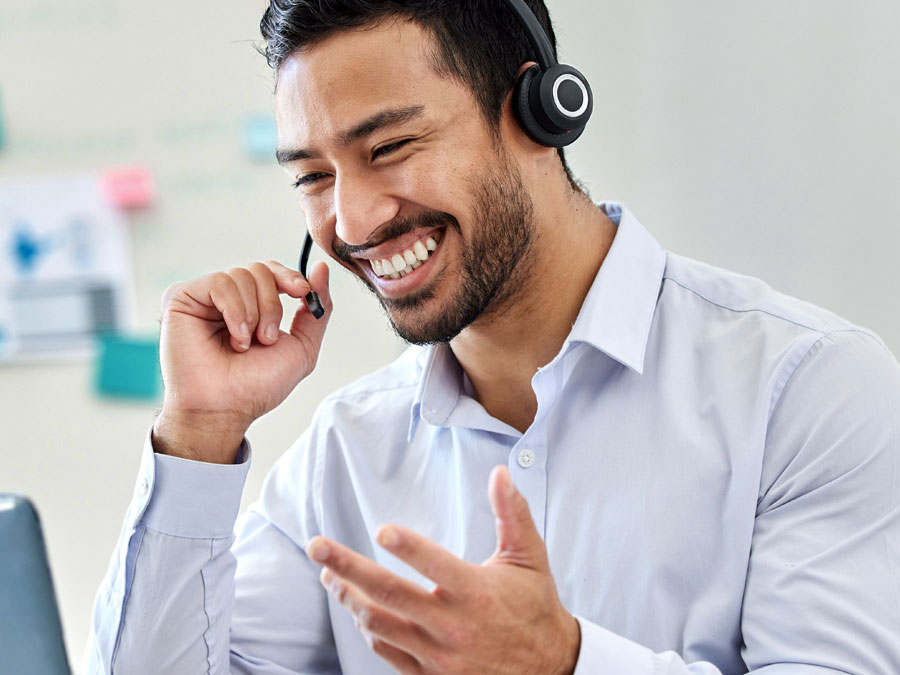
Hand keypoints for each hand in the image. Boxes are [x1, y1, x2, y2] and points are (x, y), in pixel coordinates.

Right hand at [153, 260, 331, 463]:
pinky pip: (220, 282)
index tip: (302, 293)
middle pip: (260, 270)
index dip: (289, 276)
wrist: (225, 409)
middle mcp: (228, 298)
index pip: (272, 271)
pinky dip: (235, 310)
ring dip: (253, 313)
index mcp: (252, 306)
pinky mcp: (182, 297)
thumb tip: (322, 268)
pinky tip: (234, 337)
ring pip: (242, 274)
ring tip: (245, 344)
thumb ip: (317, 309)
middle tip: (267, 338)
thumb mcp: (302, 347)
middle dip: (272, 305)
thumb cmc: (257, 386)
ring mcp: (204, 297)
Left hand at [307, 466, 580, 673]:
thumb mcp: (530, 558)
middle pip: (389, 595)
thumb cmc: (535, 607)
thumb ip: (512, 513)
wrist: (549, 671)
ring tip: (328, 574)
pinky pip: (387, 650)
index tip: (381, 530)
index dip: (409, 548)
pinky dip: (368, 627)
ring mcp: (438, 654)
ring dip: (348, 597)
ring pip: (379, 624)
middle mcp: (453, 625)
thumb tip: (501, 473)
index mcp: (477, 593)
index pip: (437, 567)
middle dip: (347, 567)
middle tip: (318, 547)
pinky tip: (355, 606)